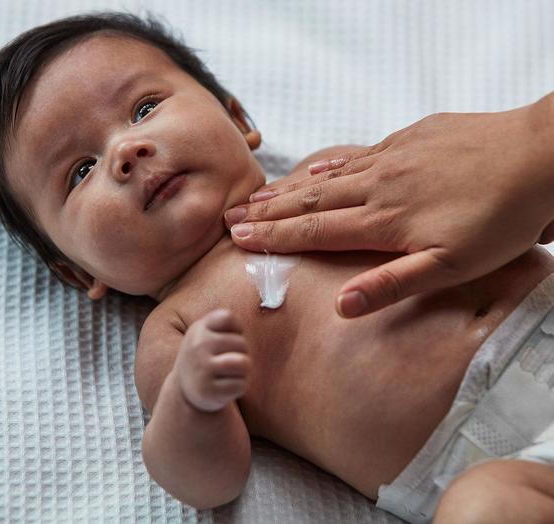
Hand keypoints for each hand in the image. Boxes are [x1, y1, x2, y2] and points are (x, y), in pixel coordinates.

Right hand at [174, 309, 250, 411]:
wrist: (183, 389)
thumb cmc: (205, 356)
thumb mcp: (205, 334)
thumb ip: (224, 324)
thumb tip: (265, 313)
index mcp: (199, 329)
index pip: (227, 317)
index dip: (237, 328)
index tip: (231, 337)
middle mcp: (198, 346)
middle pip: (241, 343)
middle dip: (242, 352)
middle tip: (230, 360)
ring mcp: (202, 369)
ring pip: (243, 363)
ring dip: (244, 370)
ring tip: (234, 372)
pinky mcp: (209, 391)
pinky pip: (240, 385)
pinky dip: (239, 387)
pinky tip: (227, 387)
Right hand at [225, 94, 553, 316]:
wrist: (540, 156)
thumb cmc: (501, 218)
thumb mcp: (452, 267)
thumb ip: (392, 284)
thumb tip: (341, 305)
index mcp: (384, 220)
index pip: (313, 231)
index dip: (273, 237)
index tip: (239, 239)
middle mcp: (377, 186)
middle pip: (309, 201)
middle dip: (267, 212)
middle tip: (232, 216)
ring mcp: (391, 158)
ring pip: (326, 174)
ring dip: (288, 188)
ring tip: (257, 196)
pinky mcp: (408, 138)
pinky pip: (356, 151)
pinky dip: (327, 161)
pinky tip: (314, 165)